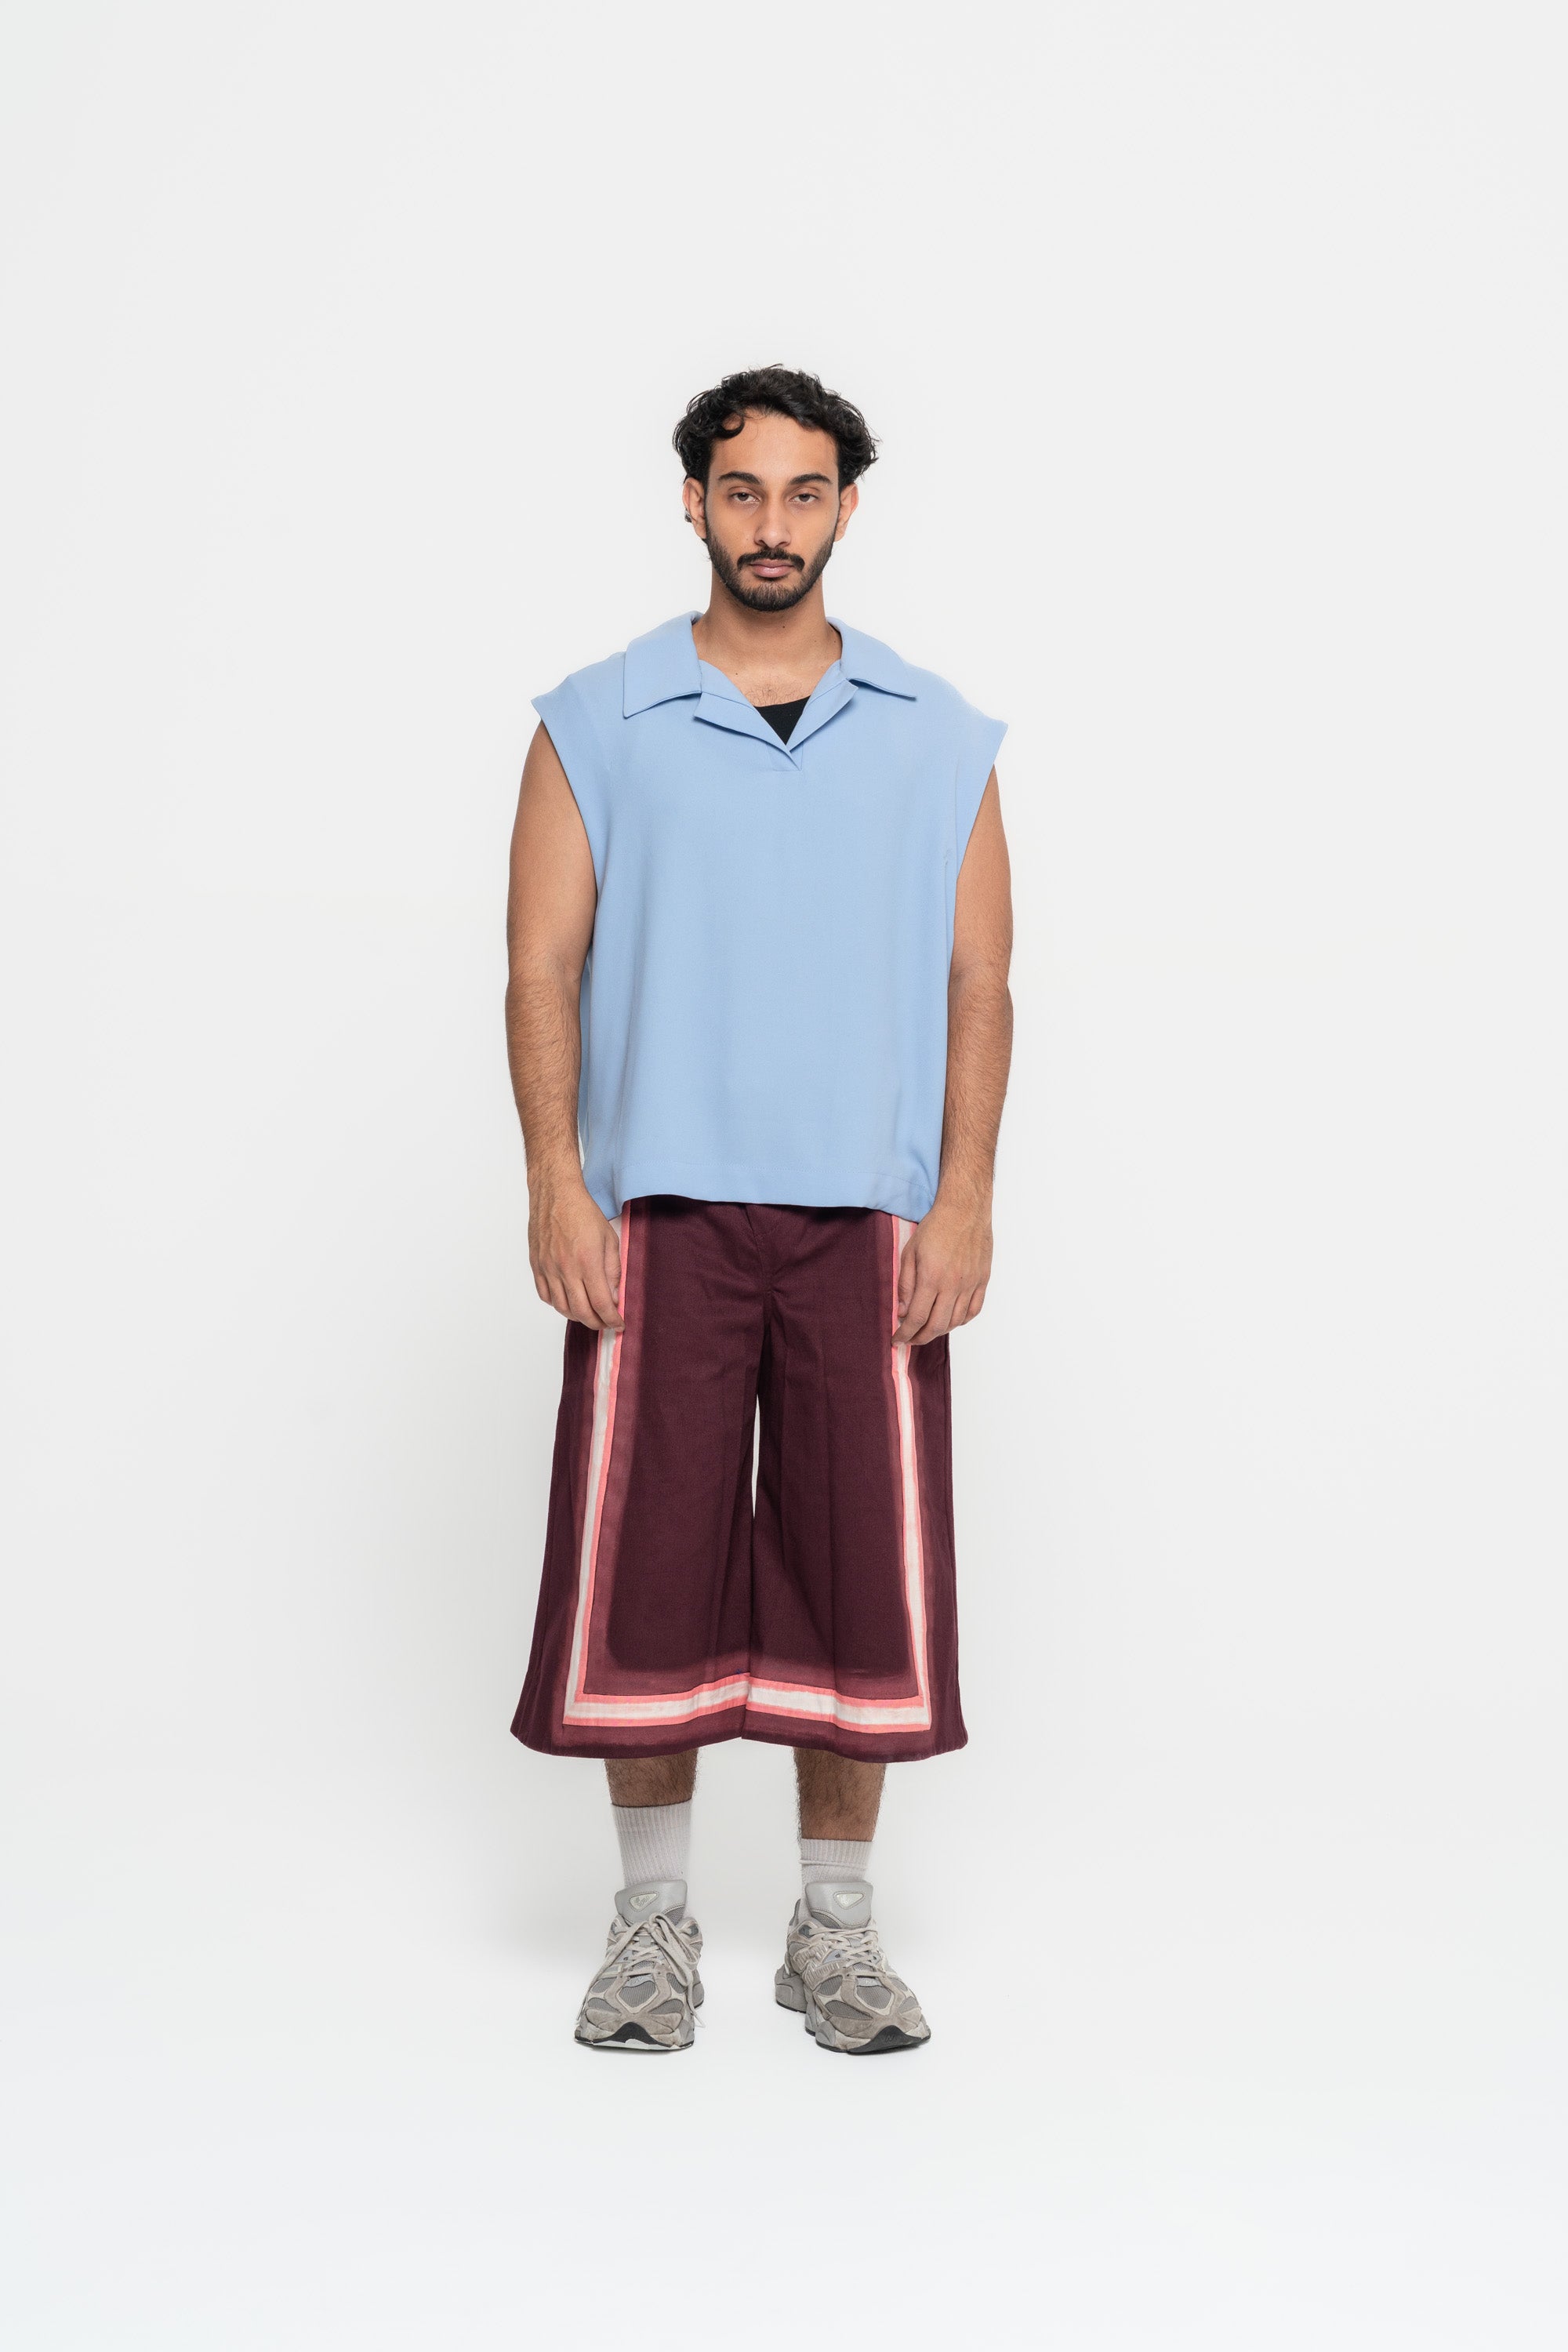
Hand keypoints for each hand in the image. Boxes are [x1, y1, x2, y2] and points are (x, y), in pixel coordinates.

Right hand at [529, 1177, 623, 1329]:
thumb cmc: (583, 1212)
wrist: (555, 1194)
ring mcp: (548, 1269)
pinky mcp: (536, 1266)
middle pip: (581, 1311)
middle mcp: (566, 1269)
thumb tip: (614, 1297)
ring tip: (589, 1314)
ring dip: (578, 1316)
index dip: (612, 1319)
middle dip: (596, 1323)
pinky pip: (545, 1296)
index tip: (619, 1324)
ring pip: (562, 1307)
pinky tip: (568, 1301)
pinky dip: (558, 1304)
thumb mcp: (609, 1239)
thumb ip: (613, 1271)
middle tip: (606, 1323)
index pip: (601, 1304)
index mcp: (587, 1262)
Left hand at [894, 1194, 991, 1345]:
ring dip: (940, 1330)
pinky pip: (974, 1311)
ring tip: (927, 1329)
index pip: (917, 1318)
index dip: (905, 1334)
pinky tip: (951, 1320)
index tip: (897, 1339)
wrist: (965, 1210)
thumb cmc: (936, 1227)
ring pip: (956, 1321)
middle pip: (937, 1325)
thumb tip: (902, 1311)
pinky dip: (961, 1321)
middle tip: (910, 1339)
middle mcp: (953, 1285)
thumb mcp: (910, 1252)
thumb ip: (905, 1284)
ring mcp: (970, 1284)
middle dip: (920, 1338)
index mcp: (932, 1277)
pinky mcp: (982, 1280)